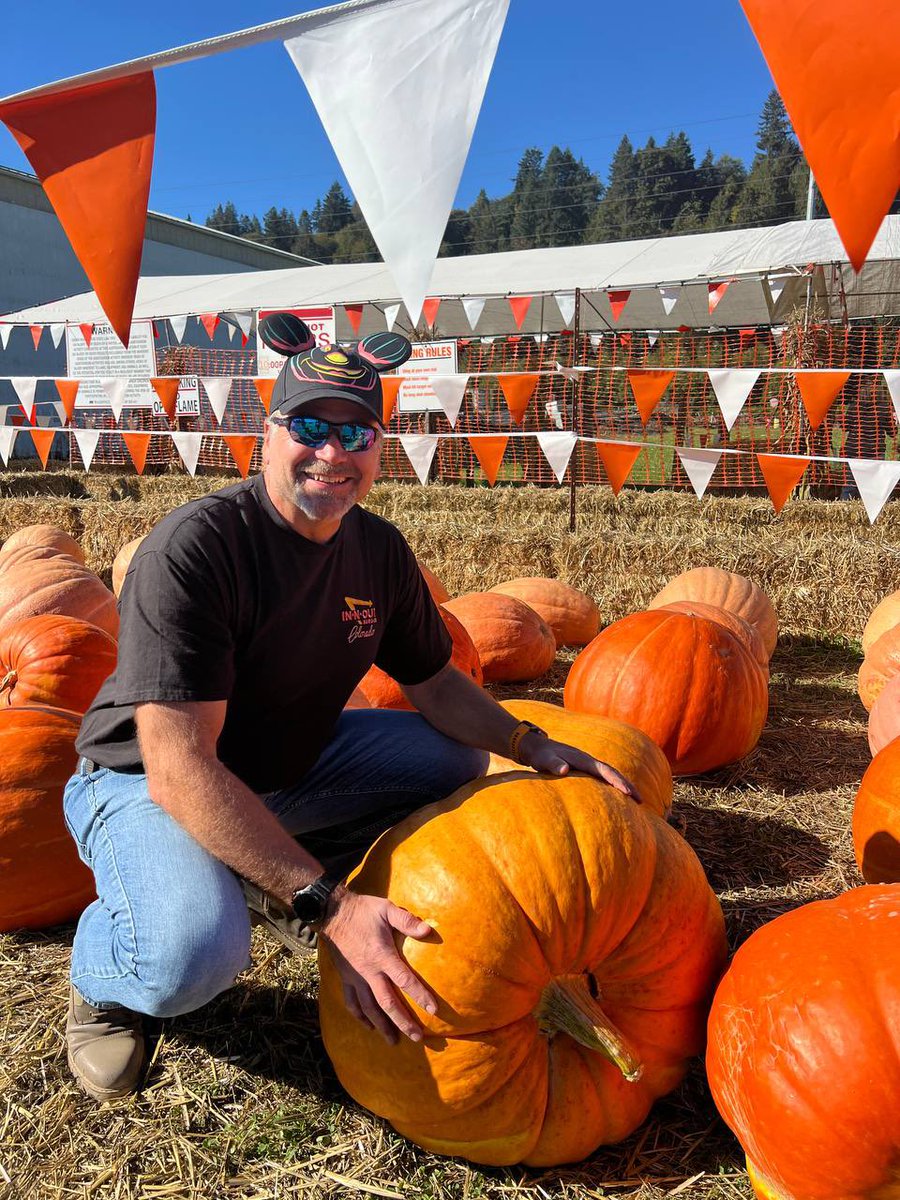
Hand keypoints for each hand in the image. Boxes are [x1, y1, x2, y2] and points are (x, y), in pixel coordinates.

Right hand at [320, 889, 437, 1044]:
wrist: (332, 913)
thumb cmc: (363, 911)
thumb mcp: (387, 910)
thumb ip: (407, 921)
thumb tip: (428, 929)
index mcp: (382, 956)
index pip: (405, 980)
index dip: (420, 996)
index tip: (433, 1010)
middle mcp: (369, 972)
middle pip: (388, 1003)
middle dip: (403, 1022)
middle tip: (417, 1037)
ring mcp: (356, 978)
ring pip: (369, 1008)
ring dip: (383, 1026)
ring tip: (394, 1041)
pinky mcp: (346, 978)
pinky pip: (352, 1003)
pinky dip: (360, 1017)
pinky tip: (369, 1026)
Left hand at [518, 732, 641, 802]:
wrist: (535, 747)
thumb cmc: (539, 755)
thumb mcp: (544, 760)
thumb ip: (553, 764)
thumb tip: (564, 769)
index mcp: (583, 760)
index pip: (605, 771)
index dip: (618, 782)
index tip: (629, 793)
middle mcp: (589, 761)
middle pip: (613, 773)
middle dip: (627, 785)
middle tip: (641, 801)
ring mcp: (587, 765)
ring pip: (609, 775)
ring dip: (622, 786)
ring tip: (636, 801)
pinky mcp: (584, 770)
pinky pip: (602, 779)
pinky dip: (612, 786)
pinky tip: (616, 798)